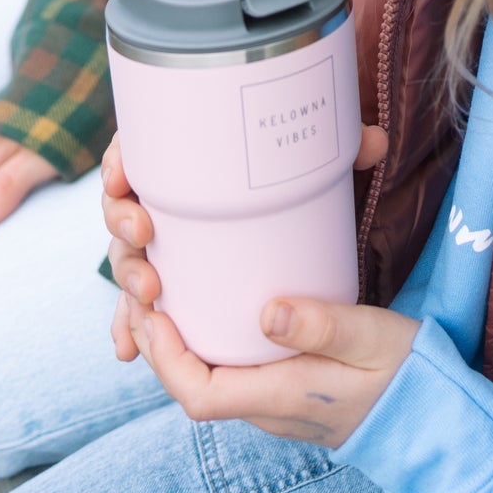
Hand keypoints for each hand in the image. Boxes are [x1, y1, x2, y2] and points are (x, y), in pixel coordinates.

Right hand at [101, 123, 388, 330]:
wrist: (290, 209)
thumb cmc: (294, 173)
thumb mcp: (318, 158)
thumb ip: (341, 144)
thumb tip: (373, 142)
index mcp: (183, 153)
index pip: (134, 148)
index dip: (119, 160)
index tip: (126, 176)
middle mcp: (163, 196)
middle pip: (121, 207)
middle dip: (121, 223)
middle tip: (144, 234)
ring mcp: (161, 244)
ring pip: (127, 260)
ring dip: (126, 279)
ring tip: (150, 295)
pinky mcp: (170, 283)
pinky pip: (137, 307)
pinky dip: (128, 326)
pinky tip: (124, 350)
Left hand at [121, 291, 418, 446]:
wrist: (433, 410)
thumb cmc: (406, 370)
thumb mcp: (372, 337)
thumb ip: (323, 325)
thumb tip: (267, 311)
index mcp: (283, 397)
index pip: (200, 394)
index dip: (167, 357)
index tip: (155, 310)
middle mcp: (270, 408)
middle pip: (192, 387)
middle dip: (159, 344)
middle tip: (146, 288)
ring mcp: (276, 403)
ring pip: (208, 380)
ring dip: (179, 343)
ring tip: (167, 291)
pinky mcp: (286, 389)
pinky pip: (229, 372)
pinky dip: (207, 343)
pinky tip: (211, 307)